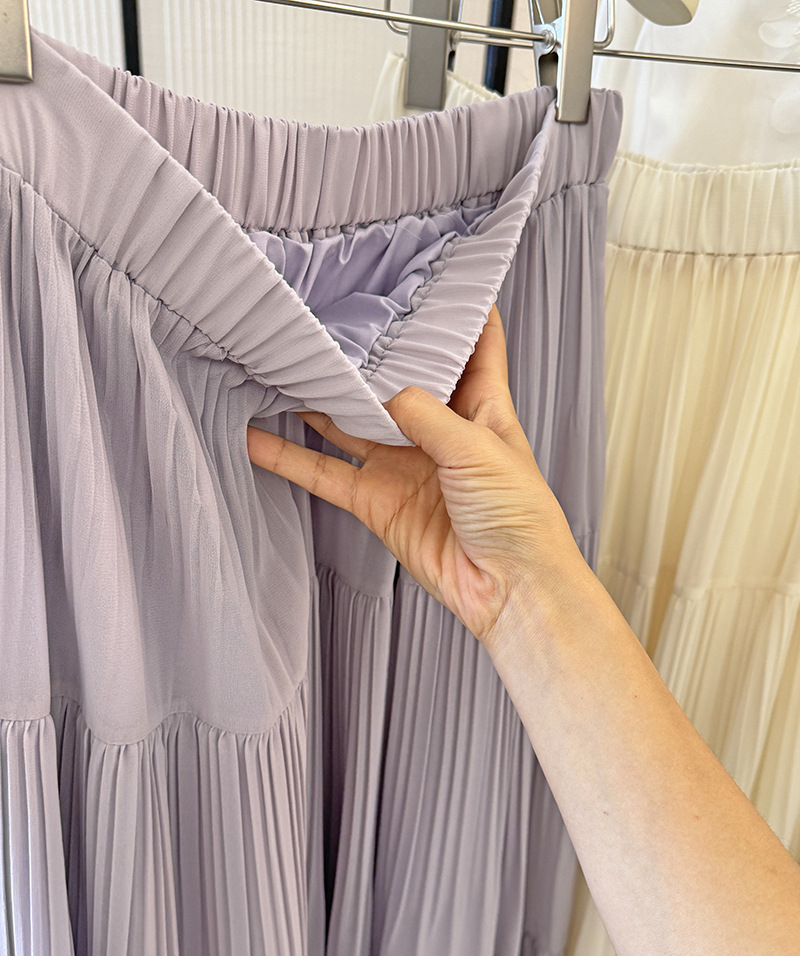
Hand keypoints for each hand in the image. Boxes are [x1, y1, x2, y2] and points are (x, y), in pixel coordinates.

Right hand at [246, 308, 581, 644]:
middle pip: (395, 380)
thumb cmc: (519, 518)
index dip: (456, 308)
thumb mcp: (477, 447)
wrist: (508, 588)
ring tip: (281, 368)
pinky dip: (291, 459)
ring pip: (351, 423)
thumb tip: (379, 390)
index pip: (473, 343)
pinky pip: (327, 473)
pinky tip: (259, 440)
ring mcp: (404, 465)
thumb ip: (423, 412)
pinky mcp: (378, 501)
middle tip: (326, 321)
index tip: (428, 272)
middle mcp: (439, 430)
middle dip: (365, 354)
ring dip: (318, 401)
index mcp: (481, 405)